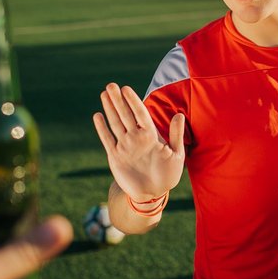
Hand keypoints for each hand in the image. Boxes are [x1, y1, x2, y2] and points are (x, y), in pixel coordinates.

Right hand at [93, 83, 184, 201]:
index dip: (134, 101)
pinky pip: (107, 139)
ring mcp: (125, 146)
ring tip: (104, 94)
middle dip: (118, 100)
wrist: (153, 193)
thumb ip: (176, 135)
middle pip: (125, 115)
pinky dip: (102, 128)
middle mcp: (136, 138)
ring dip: (109, 109)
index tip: (127, 89)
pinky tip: (97, 115)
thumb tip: (179, 115)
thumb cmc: (168, 174)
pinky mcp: (115, 156)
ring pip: (115, 123)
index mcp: (151, 135)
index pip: (140, 114)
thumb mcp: (176, 155)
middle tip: (111, 85)